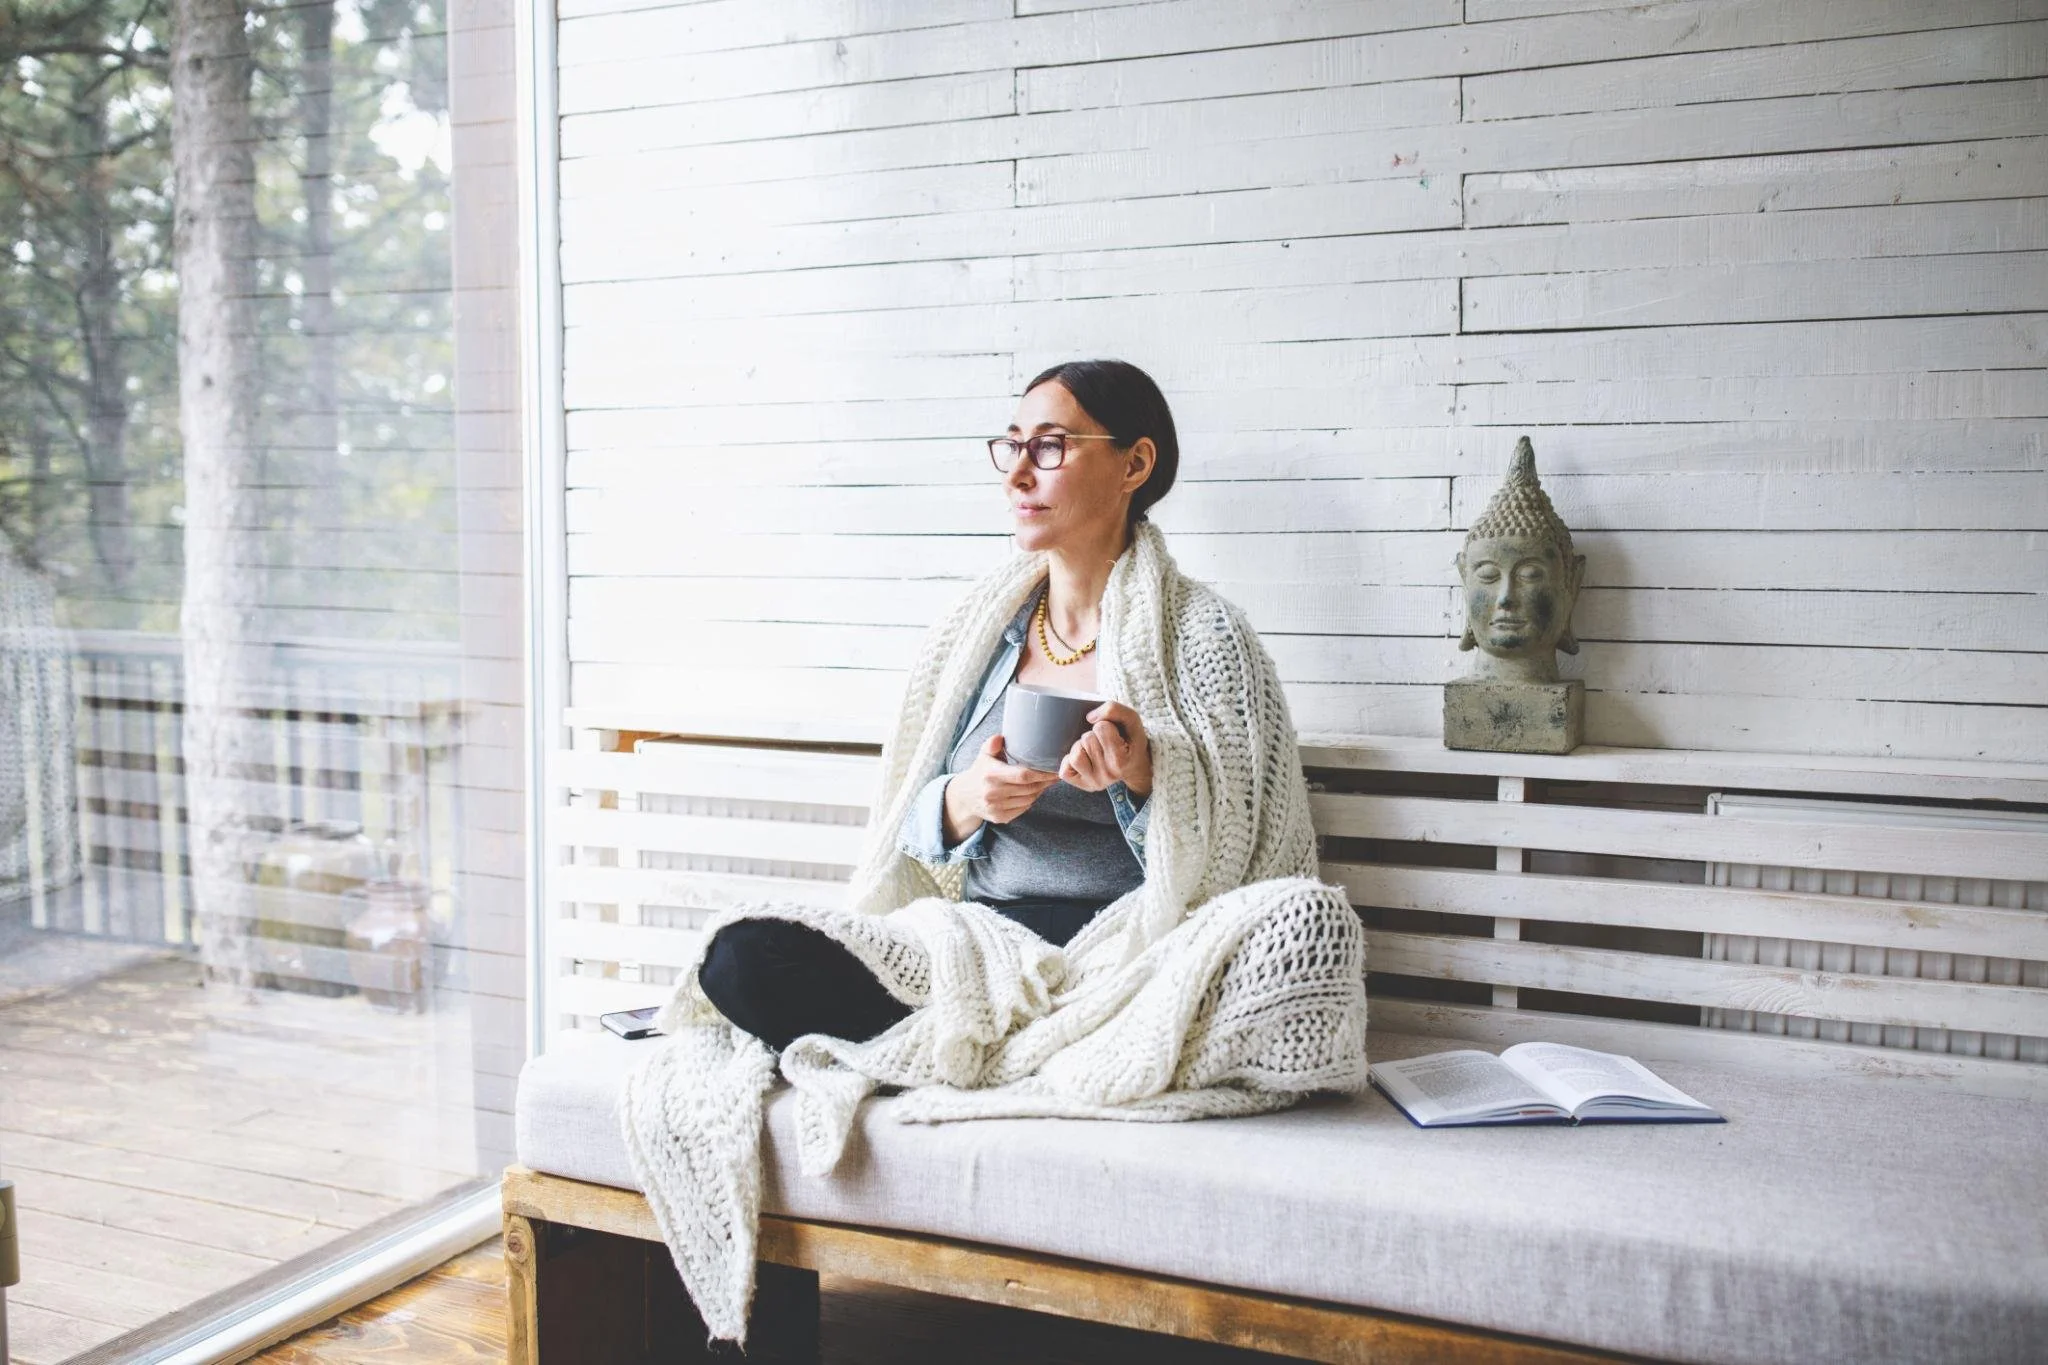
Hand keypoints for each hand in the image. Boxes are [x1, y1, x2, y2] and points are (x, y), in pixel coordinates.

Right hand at [942, 734, 1057, 842]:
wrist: (964, 797)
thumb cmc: (980, 772)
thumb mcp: (984, 754)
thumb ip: (992, 744)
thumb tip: (1000, 737)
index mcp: (991, 775)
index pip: (1023, 775)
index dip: (1042, 774)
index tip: (1054, 770)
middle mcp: (993, 793)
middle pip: (1029, 788)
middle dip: (1045, 782)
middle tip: (1054, 775)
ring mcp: (996, 807)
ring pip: (1028, 800)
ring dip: (1039, 791)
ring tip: (1044, 783)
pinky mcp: (999, 818)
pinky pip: (1023, 809)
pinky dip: (1030, 800)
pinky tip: (1032, 792)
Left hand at [1058, 701, 1150, 797]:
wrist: (1134, 765)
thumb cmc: (1130, 739)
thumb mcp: (1131, 720)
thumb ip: (1114, 709)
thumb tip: (1089, 717)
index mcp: (1121, 760)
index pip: (1101, 728)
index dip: (1106, 725)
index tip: (1114, 733)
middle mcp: (1109, 775)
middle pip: (1087, 740)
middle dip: (1093, 735)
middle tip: (1104, 742)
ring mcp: (1094, 782)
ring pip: (1075, 755)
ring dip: (1081, 747)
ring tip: (1093, 749)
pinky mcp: (1081, 785)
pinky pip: (1064, 770)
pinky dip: (1070, 761)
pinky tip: (1084, 759)